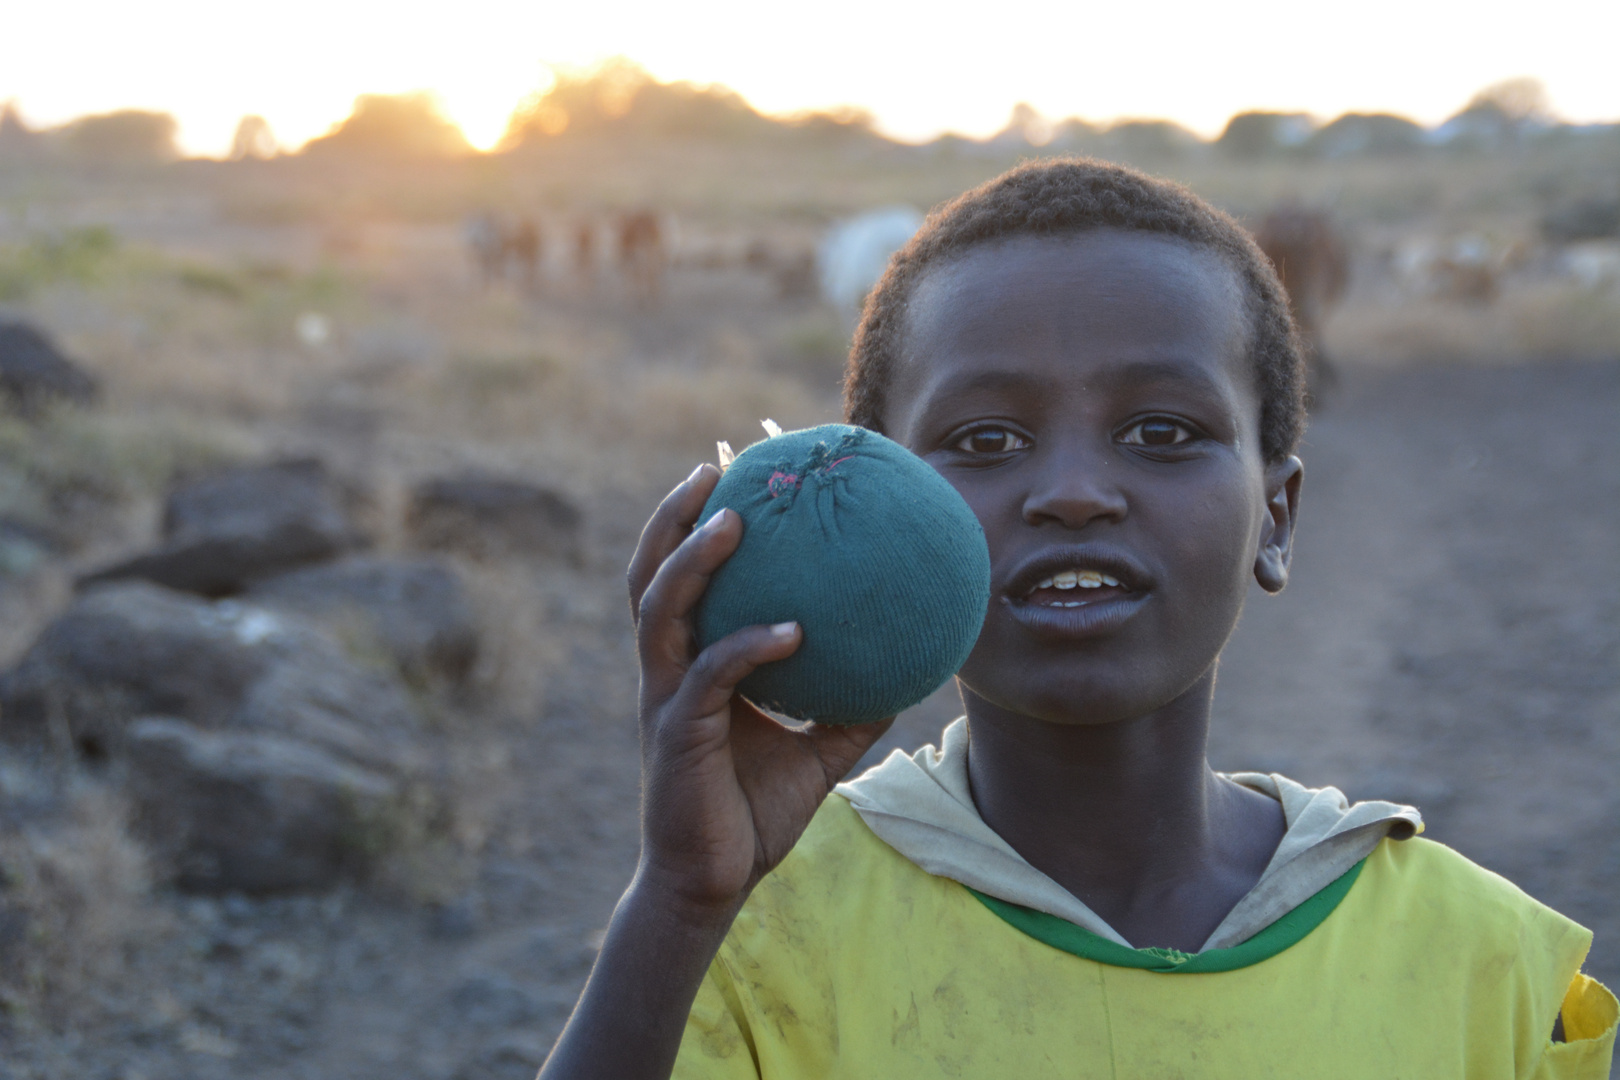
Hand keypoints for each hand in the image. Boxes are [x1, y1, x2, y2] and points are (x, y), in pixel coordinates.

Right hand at [627, 463, 893, 914]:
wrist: (713, 884)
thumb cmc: (754, 813)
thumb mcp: (819, 749)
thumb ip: (853, 704)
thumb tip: (914, 665)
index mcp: (690, 666)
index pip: (684, 579)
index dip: (693, 523)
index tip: (726, 467)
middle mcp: (668, 671)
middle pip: (649, 575)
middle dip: (671, 517)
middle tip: (712, 466)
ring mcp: (664, 700)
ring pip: (660, 612)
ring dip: (691, 560)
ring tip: (731, 518)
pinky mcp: (676, 737)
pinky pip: (708, 678)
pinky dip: (747, 647)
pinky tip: (793, 629)